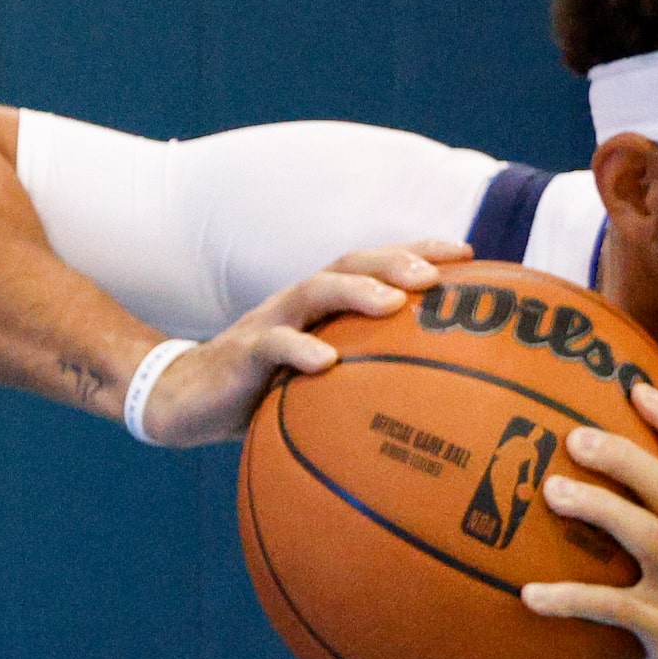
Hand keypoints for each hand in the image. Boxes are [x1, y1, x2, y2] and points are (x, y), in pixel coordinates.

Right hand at [134, 239, 469, 446]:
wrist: (187, 401)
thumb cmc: (266, 391)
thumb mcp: (320, 382)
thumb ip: (364, 377)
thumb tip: (436, 408)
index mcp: (324, 306)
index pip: (376, 265)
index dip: (419, 250)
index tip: (470, 254)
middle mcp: (300, 304)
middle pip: (351, 264)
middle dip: (395, 261)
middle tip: (436, 275)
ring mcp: (270, 323)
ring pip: (314, 292)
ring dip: (356, 292)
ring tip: (392, 304)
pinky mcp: (242, 354)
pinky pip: (273, 347)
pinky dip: (301, 351)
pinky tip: (327, 363)